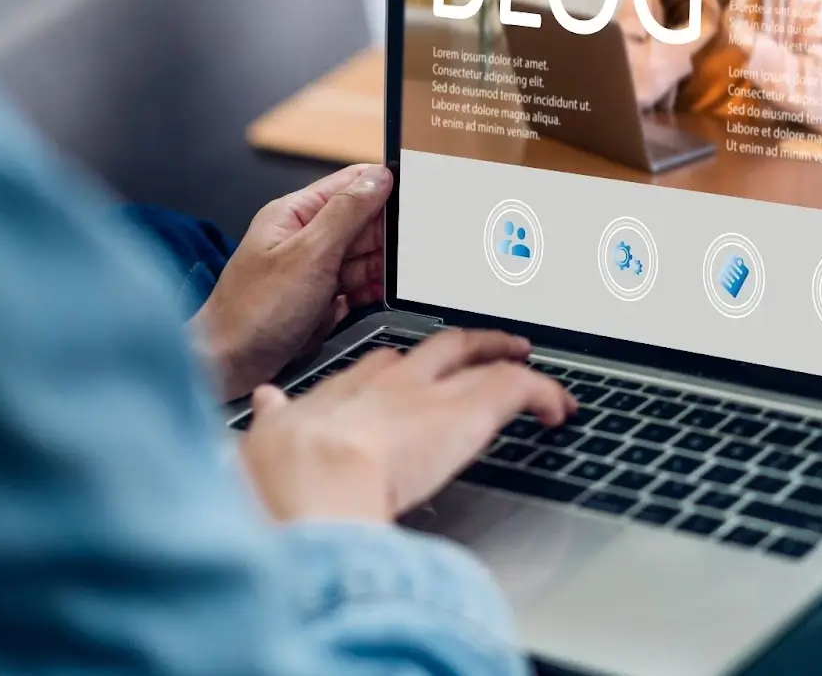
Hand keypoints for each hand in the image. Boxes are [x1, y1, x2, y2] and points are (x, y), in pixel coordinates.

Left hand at [192, 165, 390, 401]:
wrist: (228, 367)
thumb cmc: (251, 311)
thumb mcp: (308, 253)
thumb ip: (347, 213)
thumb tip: (379, 178)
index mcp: (295, 214)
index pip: (350, 184)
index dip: (383, 187)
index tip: (416, 197)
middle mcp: (305, 239)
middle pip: (362, 223)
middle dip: (386, 237)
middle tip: (408, 252)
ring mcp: (313, 271)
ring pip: (363, 259)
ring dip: (380, 269)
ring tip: (393, 281)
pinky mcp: (320, 301)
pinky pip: (356, 290)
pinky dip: (370, 294)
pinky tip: (379, 299)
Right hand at [240, 330, 576, 522]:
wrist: (314, 478)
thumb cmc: (284, 471)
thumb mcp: (266, 437)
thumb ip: (272, 418)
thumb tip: (264, 403)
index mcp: (346, 388)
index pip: (383, 365)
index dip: (403, 366)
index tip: (411, 370)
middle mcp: (394, 380)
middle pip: (438, 347)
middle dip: (466, 344)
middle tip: (485, 345)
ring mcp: (434, 390)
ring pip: (483, 358)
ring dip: (508, 359)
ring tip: (532, 368)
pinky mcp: (472, 408)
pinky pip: (520, 386)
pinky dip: (544, 392)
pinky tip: (557, 408)